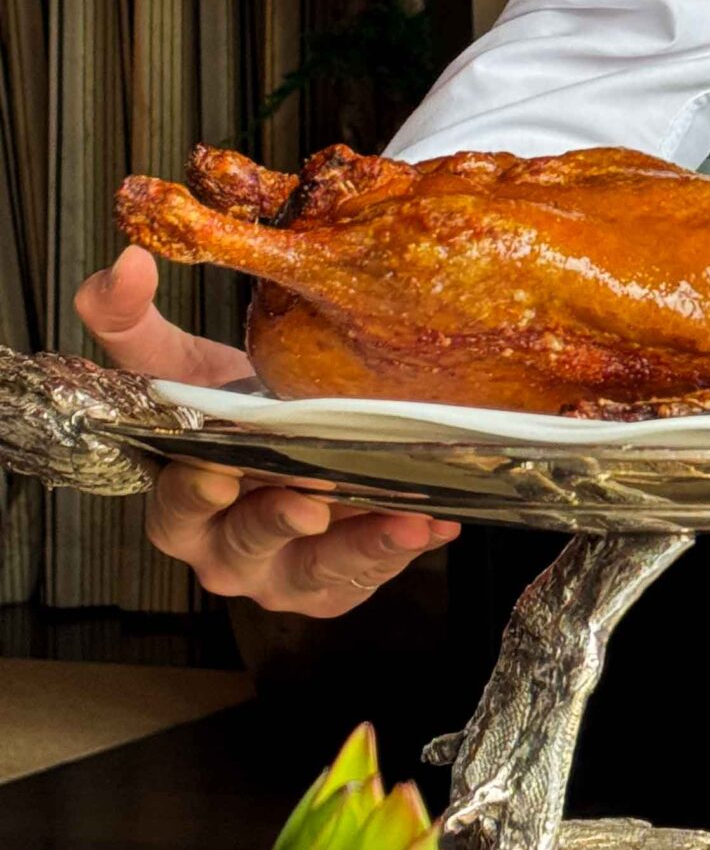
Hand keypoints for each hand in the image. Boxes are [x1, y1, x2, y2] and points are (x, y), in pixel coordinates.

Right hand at [74, 245, 458, 616]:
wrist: (294, 434)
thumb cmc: (230, 407)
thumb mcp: (179, 363)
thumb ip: (131, 320)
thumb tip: (127, 263)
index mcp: (180, 508)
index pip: (177, 508)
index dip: (193, 496)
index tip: (214, 475)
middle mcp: (227, 552)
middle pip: (246, 545)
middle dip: (276, 524)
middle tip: (307, 505)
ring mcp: (284, 576)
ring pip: (319, 571)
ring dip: (362, 548)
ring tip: (403, 520)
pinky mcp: (337, 587)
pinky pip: (373, 574)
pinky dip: (407, 547)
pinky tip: (440, 519)